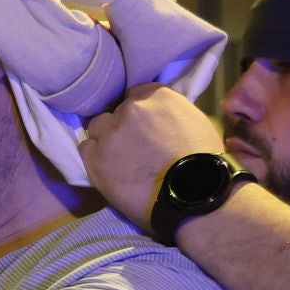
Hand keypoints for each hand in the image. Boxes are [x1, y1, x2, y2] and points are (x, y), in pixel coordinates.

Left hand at [79, 84, 224, 236]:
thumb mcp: (192, 122)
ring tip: (119, 160)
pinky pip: (86, 148)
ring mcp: (111, 133)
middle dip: (122, 126)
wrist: (194, 194)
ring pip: (98, 128)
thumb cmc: (203, 162)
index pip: (135, 94)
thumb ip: (167, 113)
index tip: (143, 127)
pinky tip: (108, 169)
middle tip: (133, 147)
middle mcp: (130, 108)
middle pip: (115, 111)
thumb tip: (156, 118)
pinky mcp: (96, 158)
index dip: (139, 114)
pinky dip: (94, 157)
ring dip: (105, 140)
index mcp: (156, 96)